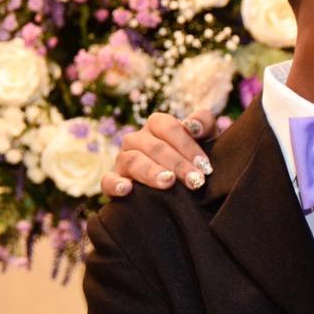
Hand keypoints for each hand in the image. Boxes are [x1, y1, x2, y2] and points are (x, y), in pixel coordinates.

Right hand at [99, 109, 216, 196]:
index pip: (168, 127)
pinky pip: (108, 180)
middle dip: (178, 164)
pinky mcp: (113, 181)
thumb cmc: (192, 158)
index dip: (187, 144)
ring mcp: (122, 159)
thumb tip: (194, 127)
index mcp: (156, 125)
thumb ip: (204, 124)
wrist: (177, 187)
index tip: (205, 166)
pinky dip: (115, 184)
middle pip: (154, 146)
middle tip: (196, 181)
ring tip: (168, 182)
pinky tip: (127, 190)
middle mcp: (137, 139)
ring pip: (133, 160)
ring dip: (151, 172)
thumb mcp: (204, 139)